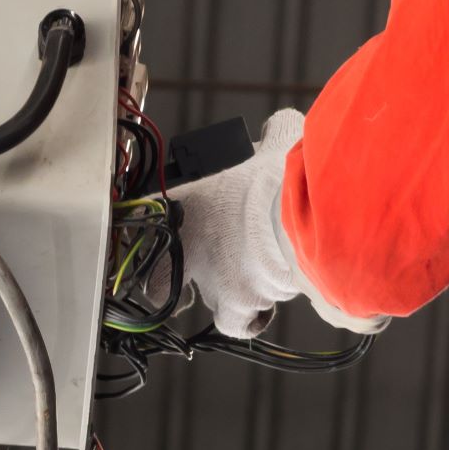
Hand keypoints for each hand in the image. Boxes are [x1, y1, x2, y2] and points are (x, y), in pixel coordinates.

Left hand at [167, 110, 307, 336]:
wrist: (301, 217)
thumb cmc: (285, 178)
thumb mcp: (277, 144)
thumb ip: (273, 135)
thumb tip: (282, 127)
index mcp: (189, 205)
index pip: (148, 226)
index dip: (151, 234)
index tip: (160, 244)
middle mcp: (191, 248)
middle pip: (164, 282)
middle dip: (177, 288)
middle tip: (188, 288)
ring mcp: (212, 281)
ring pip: (209, 299)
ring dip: (229, 294)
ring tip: (255, 279)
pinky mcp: (238, 305)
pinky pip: (238, 322)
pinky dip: (250, 317)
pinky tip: (266, 303)